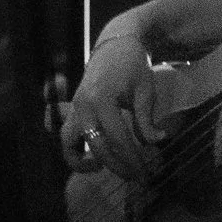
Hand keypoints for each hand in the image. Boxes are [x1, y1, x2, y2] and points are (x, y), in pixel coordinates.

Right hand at [62, 29, 159, 180]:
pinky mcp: (71, 109)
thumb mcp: (145, 90)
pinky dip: (72, 148)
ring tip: (101, 168)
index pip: (119, 139)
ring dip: (81, 161)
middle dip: (117, 166)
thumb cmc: (133, 66)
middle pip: (97, 147)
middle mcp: (83, 106)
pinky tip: (89, 156)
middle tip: (135, 177)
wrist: (115, 44)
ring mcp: (74, 108)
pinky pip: (64, 134)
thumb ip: (147, 119)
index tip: (146, 175)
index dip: (133, 160)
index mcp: (102, 100)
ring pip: (68, 144)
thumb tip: (157, 142)